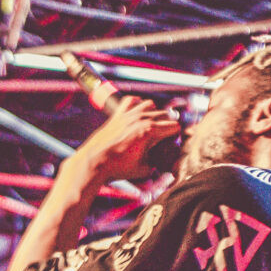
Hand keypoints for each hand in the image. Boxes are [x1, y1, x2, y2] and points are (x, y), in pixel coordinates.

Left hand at [63, 95, 181, 188]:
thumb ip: (155, 164)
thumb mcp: (143, 169)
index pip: (174, 126)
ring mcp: (128, 115)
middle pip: (165, 115)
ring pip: (150, 105)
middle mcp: (140, 119)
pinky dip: (136, 104)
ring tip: (153, 125)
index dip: (176, 136)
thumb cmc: (116, 166)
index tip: (172, 143)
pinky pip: (131, 101)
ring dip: (155, 113)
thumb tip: (158, 163)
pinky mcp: (117, 115)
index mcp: (149, 131)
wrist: (95, 162)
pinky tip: (137, 111)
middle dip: (168, 125)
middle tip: (164, 138)